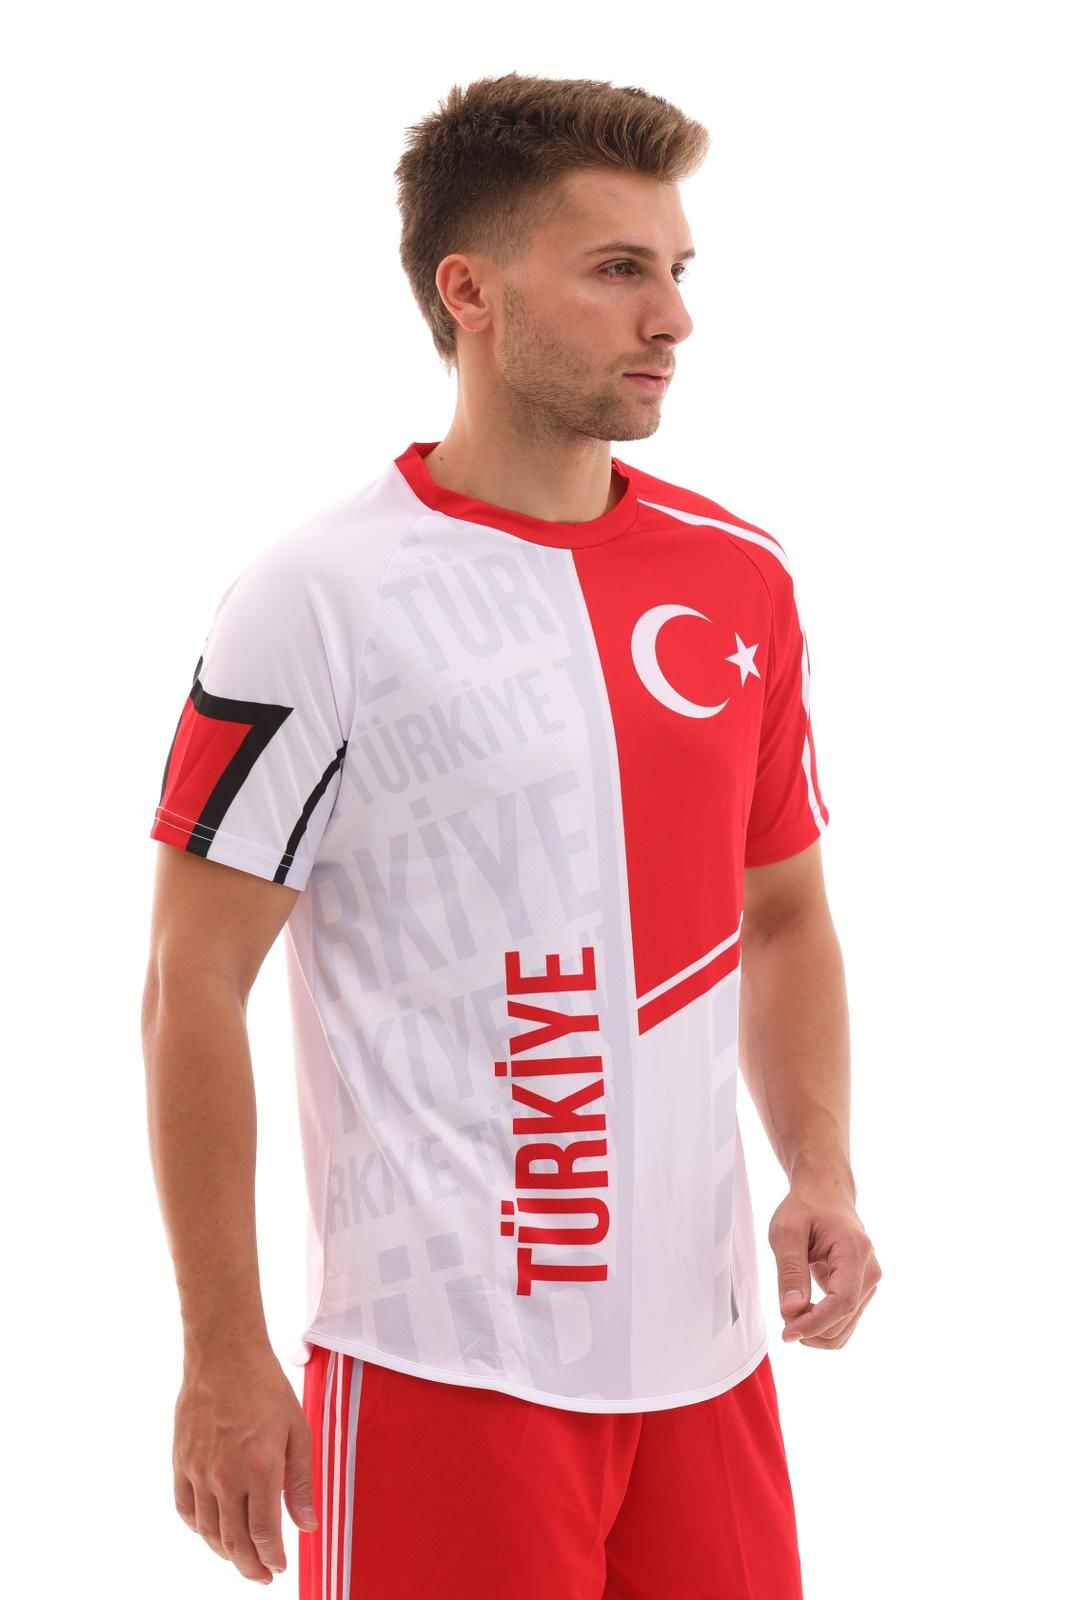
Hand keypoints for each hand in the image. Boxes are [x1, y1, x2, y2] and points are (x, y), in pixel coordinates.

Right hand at [173, 1345, 318, 1583]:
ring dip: (225, 1553)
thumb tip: (308, 1525)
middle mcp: (224, 1476)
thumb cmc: (265, 1387)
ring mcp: (198, 1471)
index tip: (279, 1566)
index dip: (272, 1557)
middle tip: (262, 1576)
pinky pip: (186, 1510)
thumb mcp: (298, 1430)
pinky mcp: (180, 1462)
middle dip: (250, 1566)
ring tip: (240, 1559)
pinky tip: (212, 1532)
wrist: (224, 1355)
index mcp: (259, 1469)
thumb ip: (301, 1483)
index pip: (263, 1533)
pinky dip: (199, 1529)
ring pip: (209, 1532)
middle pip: (234, 1541)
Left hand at [768, 1181, 881, 1348]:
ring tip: (791, 1313)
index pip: (842, 1302)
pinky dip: (823, 1326)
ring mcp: (869, 1282)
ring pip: (845, 1327)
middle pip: (844, 1319)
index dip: (815, 1323)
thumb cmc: (806, 1208)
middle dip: (811, 1329)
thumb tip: (792, 1310)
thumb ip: (790, 1270)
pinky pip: (844, 1321)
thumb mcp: (786, 1231)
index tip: (788, 1333)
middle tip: (782, 1318)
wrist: (825, 1195)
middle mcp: (870, 1270)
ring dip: (816, 1331)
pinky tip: (803, 1313)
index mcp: (855, 1251)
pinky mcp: (861, 1290)